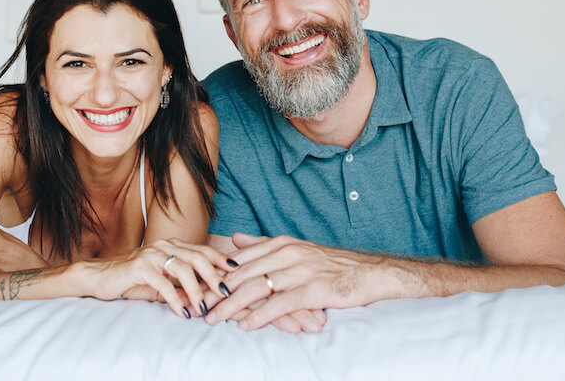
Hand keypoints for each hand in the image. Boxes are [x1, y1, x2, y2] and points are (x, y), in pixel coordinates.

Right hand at [76, 238, 233, 319]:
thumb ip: (181, 286)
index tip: (236, 270)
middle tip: (225, 293)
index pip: (202, 249)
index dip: (220, 259)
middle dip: (214, 275)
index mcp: (172, 245)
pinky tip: (183, 313)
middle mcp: (164, 246)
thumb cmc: (133, 279)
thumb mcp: (161, 281)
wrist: (100, 276)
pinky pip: (163, 284)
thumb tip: (204, 297)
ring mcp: (151, 255)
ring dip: (196, 291)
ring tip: (203, 308)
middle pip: (197, 257)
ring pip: (182, 269)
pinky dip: (176, 300)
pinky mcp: (139, 268)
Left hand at [205, 233, 385, 330]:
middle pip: (242, 274)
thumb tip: (235, 238)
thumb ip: (263, 245)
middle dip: (216, 292)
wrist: (368, 273)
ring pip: (255, 288)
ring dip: (230, 306)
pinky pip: (279, 304)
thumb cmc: (330, 264)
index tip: (197, 286)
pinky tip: (246, 325)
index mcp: (280, 243)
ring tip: (213, 318)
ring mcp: (299, 271)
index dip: (215, 274)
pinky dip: (260, 316)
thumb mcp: (295, 247)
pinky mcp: (312, 290)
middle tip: (196, 306)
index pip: (239, 259)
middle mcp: (287, 254)